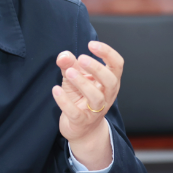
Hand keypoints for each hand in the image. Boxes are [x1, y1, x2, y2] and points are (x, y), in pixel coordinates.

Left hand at [52, 41, 123, 167]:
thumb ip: (69, 65)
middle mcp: (106, 96)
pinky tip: (55, 90)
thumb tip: (63, 55)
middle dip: (97, 68)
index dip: (107, 53)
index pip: (116, 65)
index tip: (91, 44)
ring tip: (69, 72)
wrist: (81, 129)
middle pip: (111, 81)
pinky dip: (65, 102)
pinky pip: (76, 113)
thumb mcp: (74, 78)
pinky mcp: (82, 121)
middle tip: (81, 58)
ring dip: (83, 83)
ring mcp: (96, 110)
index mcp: (108, 82)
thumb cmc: (80, 98)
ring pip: (96, 98)